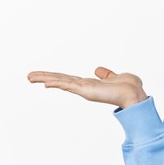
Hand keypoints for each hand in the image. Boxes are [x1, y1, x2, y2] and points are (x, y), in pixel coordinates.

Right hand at [27, 66, 147, 108]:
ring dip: (45, 79)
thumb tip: (98, 70)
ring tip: (30, 77)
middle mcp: (84, 87)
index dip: (56, 77)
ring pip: (60, 82)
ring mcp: (84, 89)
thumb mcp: (115, 76)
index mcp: (90, 84)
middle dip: (44, 78)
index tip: (44, 77)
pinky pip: (68, 85)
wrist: (135, 94)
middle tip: (29, 76)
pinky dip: (56, 82)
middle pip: (60, 80)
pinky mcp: (86, 91)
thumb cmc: (129, 87)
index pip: (69, 79)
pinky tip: (45, 82)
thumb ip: (106, 74)